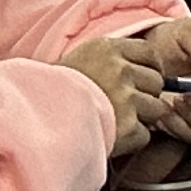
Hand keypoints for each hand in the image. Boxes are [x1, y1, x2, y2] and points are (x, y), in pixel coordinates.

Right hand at [65, 29, 172, 154]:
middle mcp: (120, 71)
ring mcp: (125, 99)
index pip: (151, 54)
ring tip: (116, 121)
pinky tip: (113, 136)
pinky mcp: (126, 128)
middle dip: (146, 94)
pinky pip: (145, 135)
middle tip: (123, 106)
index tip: (140, 80)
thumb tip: (148, 67)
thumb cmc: (56, 91)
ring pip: (156, 108)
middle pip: (157, 82)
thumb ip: (113, 59)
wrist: (32, 118)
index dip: (149, 69)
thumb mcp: (83, 59)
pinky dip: (132, 140)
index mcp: (110, 49)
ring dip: (142, 118)